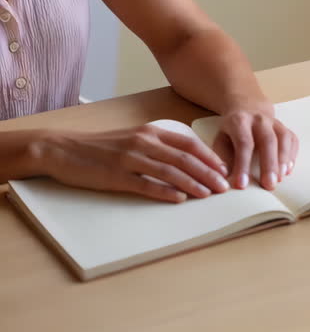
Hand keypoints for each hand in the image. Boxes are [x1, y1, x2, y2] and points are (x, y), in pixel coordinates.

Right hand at [36, 125, 230, 202]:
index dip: (209, 157)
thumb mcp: (133, 138)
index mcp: (150, 132)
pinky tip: (179, 199)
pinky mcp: (116, 176)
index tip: (224, 169)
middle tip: (224, 187)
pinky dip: (165, 192)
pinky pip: (146, 184)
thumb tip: (186, 160)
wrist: (63, 149)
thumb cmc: (101, 146)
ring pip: (170, 172)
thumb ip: (158, 146)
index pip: (188, 144)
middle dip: (208, 173)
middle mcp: (143, 142)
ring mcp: (130, 159)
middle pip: (184, 159)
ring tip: (208, 195)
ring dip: (192, 184)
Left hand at [210, 104, 297, 190]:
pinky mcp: (285, 127)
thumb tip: (225, 177)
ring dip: (283, 160)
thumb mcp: (221, 138)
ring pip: (283, 139)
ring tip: (280, 178)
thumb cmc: (232, 130)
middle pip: (268, 140)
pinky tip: (287, 170)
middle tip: (269, 185)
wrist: (248, 107)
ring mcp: (275, 122)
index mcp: (240, 121)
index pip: (244, 143)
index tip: (241, 185)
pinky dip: (292, 155)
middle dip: (269, 164)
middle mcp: (260, 119)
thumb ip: (222, 156)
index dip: (243, 164)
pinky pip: (292, 140)